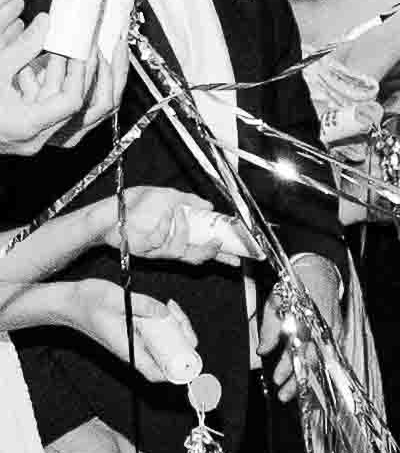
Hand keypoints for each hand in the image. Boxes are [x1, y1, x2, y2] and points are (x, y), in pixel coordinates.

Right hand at [0, 0, 110, 154]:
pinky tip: (63, 68)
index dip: (82, 74)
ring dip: (88, 83)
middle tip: (98, 48)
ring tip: (88, 55)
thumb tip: (45, 24)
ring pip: (85, 117)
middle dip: (99, 76)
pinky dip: (70, 91)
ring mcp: (42, 141)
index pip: (72, 103)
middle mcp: (39, 140)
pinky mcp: (40, 135)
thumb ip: (22, 47)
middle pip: (89, 112)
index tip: (84, 51)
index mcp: (27, 126)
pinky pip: (69, 117)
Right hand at [56, 278, 203, 391]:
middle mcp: (135, 352)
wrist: (68, 302)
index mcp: (130, 352)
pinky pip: (159, 335)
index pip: (159, 374)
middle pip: (170, 359)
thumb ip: (143, 305)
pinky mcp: (136, 334)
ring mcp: (137, 343)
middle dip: (183, 339)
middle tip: (178, 316)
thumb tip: (166, 312)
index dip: (179, 369)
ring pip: (167, 345)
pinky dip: (168, 323)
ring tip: (172, 307)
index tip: (189, 350)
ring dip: (177, 329)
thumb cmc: (86, 302)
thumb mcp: (115, 298)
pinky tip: (166, 307)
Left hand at [109, 183, 254, 268]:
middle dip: (208, 251)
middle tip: (217, 244)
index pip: (204, 248)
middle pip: (195, 256)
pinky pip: (160, 241)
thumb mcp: (167, 196)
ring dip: (182, 230)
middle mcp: (169, 246)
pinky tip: (163, 216)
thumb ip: (189, 202)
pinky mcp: (143, 249)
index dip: (221, 254)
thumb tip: (209, 206)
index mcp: (178, 236)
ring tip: (178, 213)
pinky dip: (163, 226)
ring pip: (179, 249)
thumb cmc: (135, 203)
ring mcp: (156, 249)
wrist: (108, 209)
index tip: (238, 256)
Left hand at [257, 254, 342, 395]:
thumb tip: (262, 351)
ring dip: (307, 378)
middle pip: (310, 362)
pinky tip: (310, 379)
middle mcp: (322, 331)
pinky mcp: (335, 336)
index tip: (277, 379)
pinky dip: (317, 369)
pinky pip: (326, 356)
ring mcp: (331, 334)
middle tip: (284, 394)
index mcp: (307, 322)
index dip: (287, 367)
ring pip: (319, 362)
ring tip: (294, 392)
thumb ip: (269, 330)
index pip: (298, 351)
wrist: (319, 274)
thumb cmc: (296, 287)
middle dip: (297, 380)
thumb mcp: (275, 304)